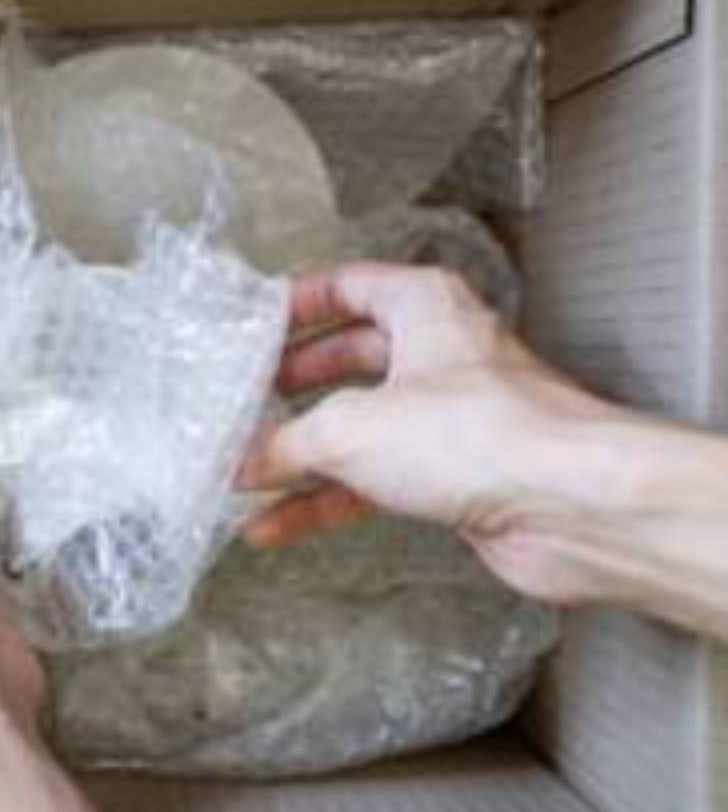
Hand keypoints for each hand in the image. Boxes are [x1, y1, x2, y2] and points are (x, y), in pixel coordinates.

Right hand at [237, 262, 650, 607]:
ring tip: (243, 470)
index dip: (297, 303)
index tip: (251, 327)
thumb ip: (287, 442)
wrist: (569, 507)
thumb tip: (244, 461)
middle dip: (292, 383)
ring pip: (359, 427)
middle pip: (349, 357)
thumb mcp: (351, 427)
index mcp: (422, 307)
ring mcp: (447, 419)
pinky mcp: (453, 477)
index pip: (348, 285)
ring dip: (301, 453)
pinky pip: (373, 483)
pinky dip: (324, 502)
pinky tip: (274, 527)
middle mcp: (438, 355)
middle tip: (243, 399)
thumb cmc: (478, 434)